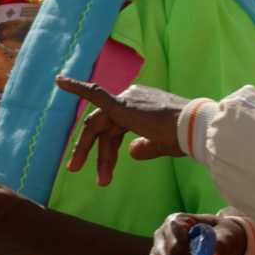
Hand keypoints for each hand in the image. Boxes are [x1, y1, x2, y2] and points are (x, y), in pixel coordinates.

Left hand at [57, 78, 191, 185]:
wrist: (195, 130)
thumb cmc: (185, 137)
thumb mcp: (162, 145)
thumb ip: (145, 147)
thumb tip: (131, 152)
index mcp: (140, 106)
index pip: (115, 129)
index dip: (108, 153)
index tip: (105, 173)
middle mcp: (132, 98)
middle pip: (103, 128)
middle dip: (92, 152)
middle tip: (76, 170)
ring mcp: (127, 99)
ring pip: (97, 124)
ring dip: (85, 147)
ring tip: (76, 169)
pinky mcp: (123, 105)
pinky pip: (95, 95)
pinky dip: (76, 87)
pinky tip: (60, 81)